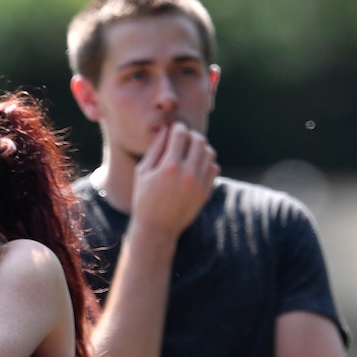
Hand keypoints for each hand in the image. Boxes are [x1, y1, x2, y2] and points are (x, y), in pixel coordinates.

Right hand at [132, 122, 218, 237]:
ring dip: (200, 148)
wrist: (157, 229)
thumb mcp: (143, 172)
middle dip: (190, 135)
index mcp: (169, 167)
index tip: (175, 129)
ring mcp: (199, 183)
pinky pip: (213, 167)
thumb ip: (156, 148)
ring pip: (209, 152)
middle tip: (183, 139)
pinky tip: (194, 167)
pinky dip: (205, 163)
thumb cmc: (144, 199)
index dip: (178, 127)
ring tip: (189, 153)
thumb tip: (167, 129)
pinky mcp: (206, 192)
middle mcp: (187, 174)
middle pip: (199, 140)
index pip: (181, 134)